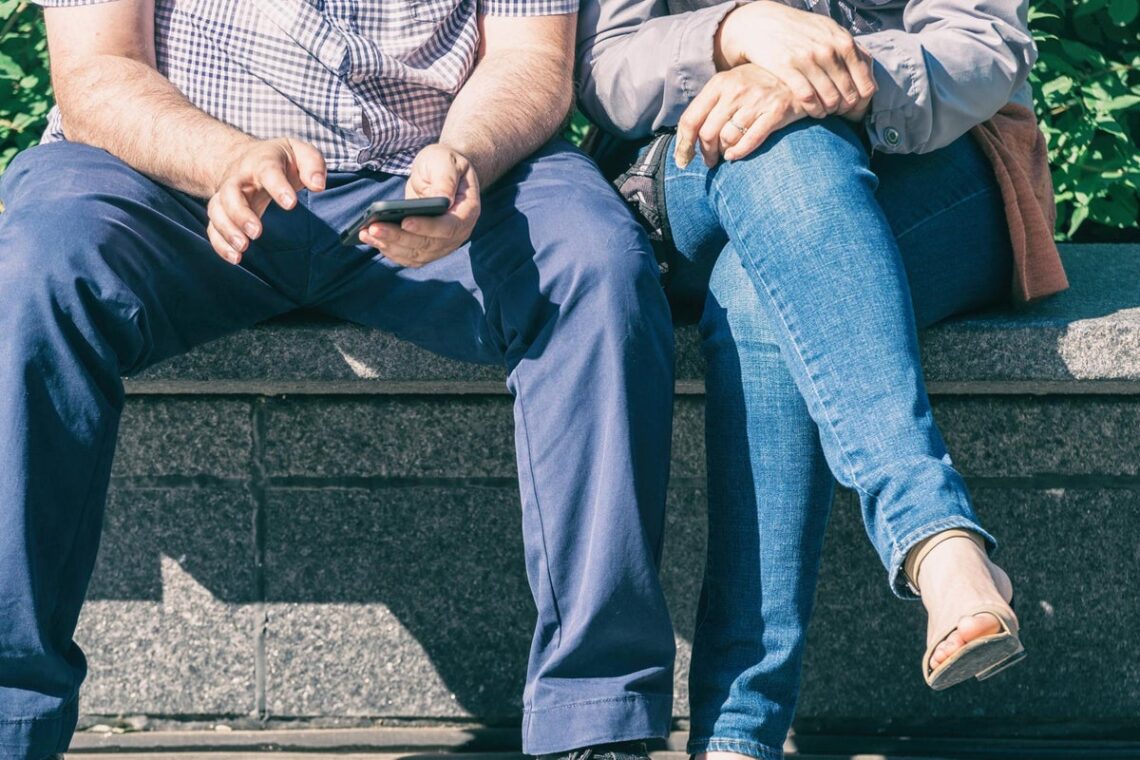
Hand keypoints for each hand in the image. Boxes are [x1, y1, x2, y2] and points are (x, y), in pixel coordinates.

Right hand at [206, 137, 326, 263]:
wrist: (246, 158)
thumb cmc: (280, 159)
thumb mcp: (300, 152)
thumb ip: (313, 164)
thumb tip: (318, 185)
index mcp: (262, 162)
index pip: (268, 171)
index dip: (278, 187)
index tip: (290, 204)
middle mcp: (240, 178)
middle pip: (231, 193)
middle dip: (240, 213)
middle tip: (257, 232)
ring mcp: (228, 195)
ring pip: (217, 210)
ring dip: (227, 230)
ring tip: (243, 248)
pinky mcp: (223, 212)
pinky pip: (213, 227)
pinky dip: (220, 243)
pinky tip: (234, 257)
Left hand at [358, 143, 480, 267]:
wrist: (442, 173)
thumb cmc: (443, 164)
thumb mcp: (445, 162)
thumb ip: (445, 179)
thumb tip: (441, 200)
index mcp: (466, 212)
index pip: (448, 227)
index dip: (427, 227)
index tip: (405, 221)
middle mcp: (457, 234)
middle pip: (428, 245)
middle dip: (398, 238)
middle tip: (374, 228)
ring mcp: (442, 244)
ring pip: (416, 254)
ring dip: (389, 246)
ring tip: (366, 233)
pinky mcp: (427, 248)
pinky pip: (408, 256)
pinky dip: (389, 250)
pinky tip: (371, 239)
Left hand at [675, 64, 811, 167]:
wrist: (799, 75)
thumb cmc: (759, 84)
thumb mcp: (732, 84)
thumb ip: (711, 105)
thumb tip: (687, 138)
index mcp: (720, 82)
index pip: (690, 119)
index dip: (683, 144)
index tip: (682, 158)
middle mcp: (736, 90)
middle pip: (707, 133)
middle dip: (705, 153)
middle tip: (708, 161)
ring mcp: (757, 101)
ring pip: (727, 139)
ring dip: (723, 153)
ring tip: (725, 155)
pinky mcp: (776, 112)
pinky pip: (750, 140)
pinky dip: (739, 152)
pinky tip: (734, 156)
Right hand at [715, 1, 875, 119]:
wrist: (762, 23)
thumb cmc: (799, 30)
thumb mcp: (828, 31)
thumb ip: (848, 49)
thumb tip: (868, 71)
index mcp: (844, 42)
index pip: (866, 84)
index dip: (862, 101)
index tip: (853, 107)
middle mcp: (828, 50)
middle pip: (849, 95)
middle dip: (845, 109)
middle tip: (837, 112)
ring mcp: (808, 59)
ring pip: (830, 99)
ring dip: (830, 111)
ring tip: (825, 112)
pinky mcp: (787, 68)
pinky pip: (808, 99)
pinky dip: (814, 110)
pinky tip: (813, 111)